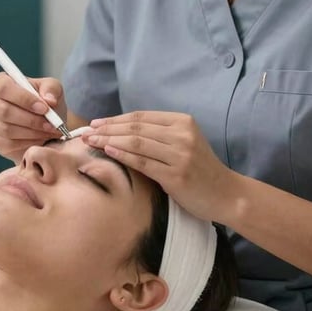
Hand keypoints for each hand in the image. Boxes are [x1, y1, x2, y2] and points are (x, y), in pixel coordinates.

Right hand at [0, 73, 66, 161]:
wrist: (44, 122)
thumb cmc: (44, 101)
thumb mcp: (52, 88)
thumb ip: (51, 89)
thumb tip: (49, 100)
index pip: (4, 87)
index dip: (24, 98)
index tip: (44, 108)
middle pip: (3, 110)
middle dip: (31, 119)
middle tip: (51, 124)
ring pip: (7, 129)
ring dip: (32, 132)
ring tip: (49, 131)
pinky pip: (9, 144)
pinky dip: (29, 143)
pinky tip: (41, 139)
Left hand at [82, 112, 232, 222]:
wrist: (226, 194)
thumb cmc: (200, 170)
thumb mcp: (183, 144)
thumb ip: (159, 135)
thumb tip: (121, 130)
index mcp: (182, 121)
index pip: (141, 116)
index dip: (115, 119)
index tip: (95, 123)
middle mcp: (182, 134)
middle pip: (135, 127)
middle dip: (107, 128)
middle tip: (86, 132)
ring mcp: (180, 154)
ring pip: (136, 142)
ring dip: (109, 140)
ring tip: (91, 141)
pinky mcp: (177, 175)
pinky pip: (143, 162)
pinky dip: (123, 155)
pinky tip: (108, 152)